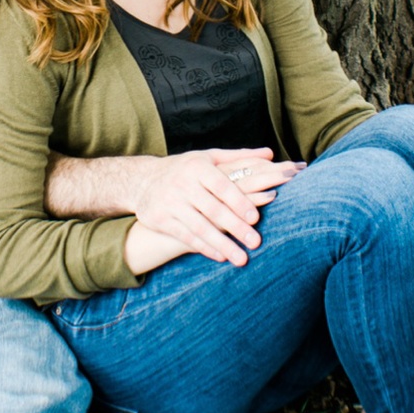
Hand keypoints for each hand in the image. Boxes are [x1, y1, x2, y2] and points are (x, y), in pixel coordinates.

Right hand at [131, 147, 302, 265]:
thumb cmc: (185, 168)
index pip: (222, 186)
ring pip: (200, 227)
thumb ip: (240, 157)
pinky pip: (185, 236)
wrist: (142, 180)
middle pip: (213, 209)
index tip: (256, 218)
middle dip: (235, 228)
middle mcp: (182, 184)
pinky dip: (204, 247)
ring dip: (222, 244)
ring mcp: (170, 203)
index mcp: (198, 167)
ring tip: (242, 259)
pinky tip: (221, 256)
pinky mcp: (160, 219)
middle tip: (256, 242)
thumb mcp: (208, 157)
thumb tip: (271, 154)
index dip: (239, 202)